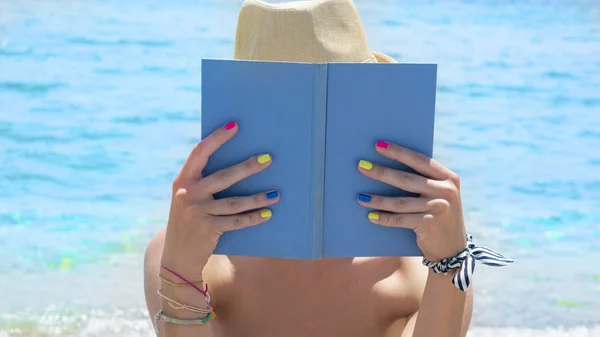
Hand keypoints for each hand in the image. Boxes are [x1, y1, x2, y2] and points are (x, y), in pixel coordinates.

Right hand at [161, 121, 279, 277]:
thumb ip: (203, 182)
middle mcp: (188, 194)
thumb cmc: (189, 221)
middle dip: (248, 167)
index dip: (217, 138)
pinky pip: (236, 221)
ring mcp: (198, 212)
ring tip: (275, 194)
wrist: (176, 257)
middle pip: (224, 176)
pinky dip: (253, 218)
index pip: (200, 152)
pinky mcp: (208, 229)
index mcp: (183, 181)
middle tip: (269, 159)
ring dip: (257, 198)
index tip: (234, 126)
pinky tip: (268, 213)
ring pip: (234, 202)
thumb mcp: (188, 198)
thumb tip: (238, 164)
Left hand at [357, 140, 466, 261]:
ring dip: (377, 199)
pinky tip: (370, 216)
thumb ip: (425, 181)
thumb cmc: (439, 217)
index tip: (377, 145)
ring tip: (360, 197)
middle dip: (381, 172)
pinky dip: (384, 218)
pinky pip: (400, 219)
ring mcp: (439, 207)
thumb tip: (389, 165)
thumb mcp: (440, 195)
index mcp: (448, 178)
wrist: (453, 250)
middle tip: (361, 166)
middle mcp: (446, 190)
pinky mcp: (429, 224)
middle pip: (406, 179)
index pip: (419, 160)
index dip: (398, 152)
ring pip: (399, 201)